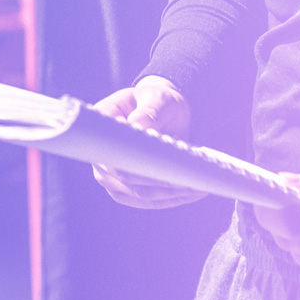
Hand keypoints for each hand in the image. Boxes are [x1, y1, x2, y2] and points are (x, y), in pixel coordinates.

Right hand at [90, 75, 202, 208]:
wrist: (162, 112)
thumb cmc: (158, 101)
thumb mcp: (158, 98)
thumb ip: (150, 109)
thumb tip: (139, 124)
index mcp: (101, 124)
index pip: (111, 148)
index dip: (134, 160)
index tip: (166, 163)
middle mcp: (99, 152)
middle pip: (126, 177)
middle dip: (161, 181)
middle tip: (192, 179)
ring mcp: (109, 174)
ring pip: (139, 193)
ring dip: (170, 194)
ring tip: (199, 187)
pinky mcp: (124, 189)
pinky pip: (147, 201)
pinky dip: (171, 199)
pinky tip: (193, 193)